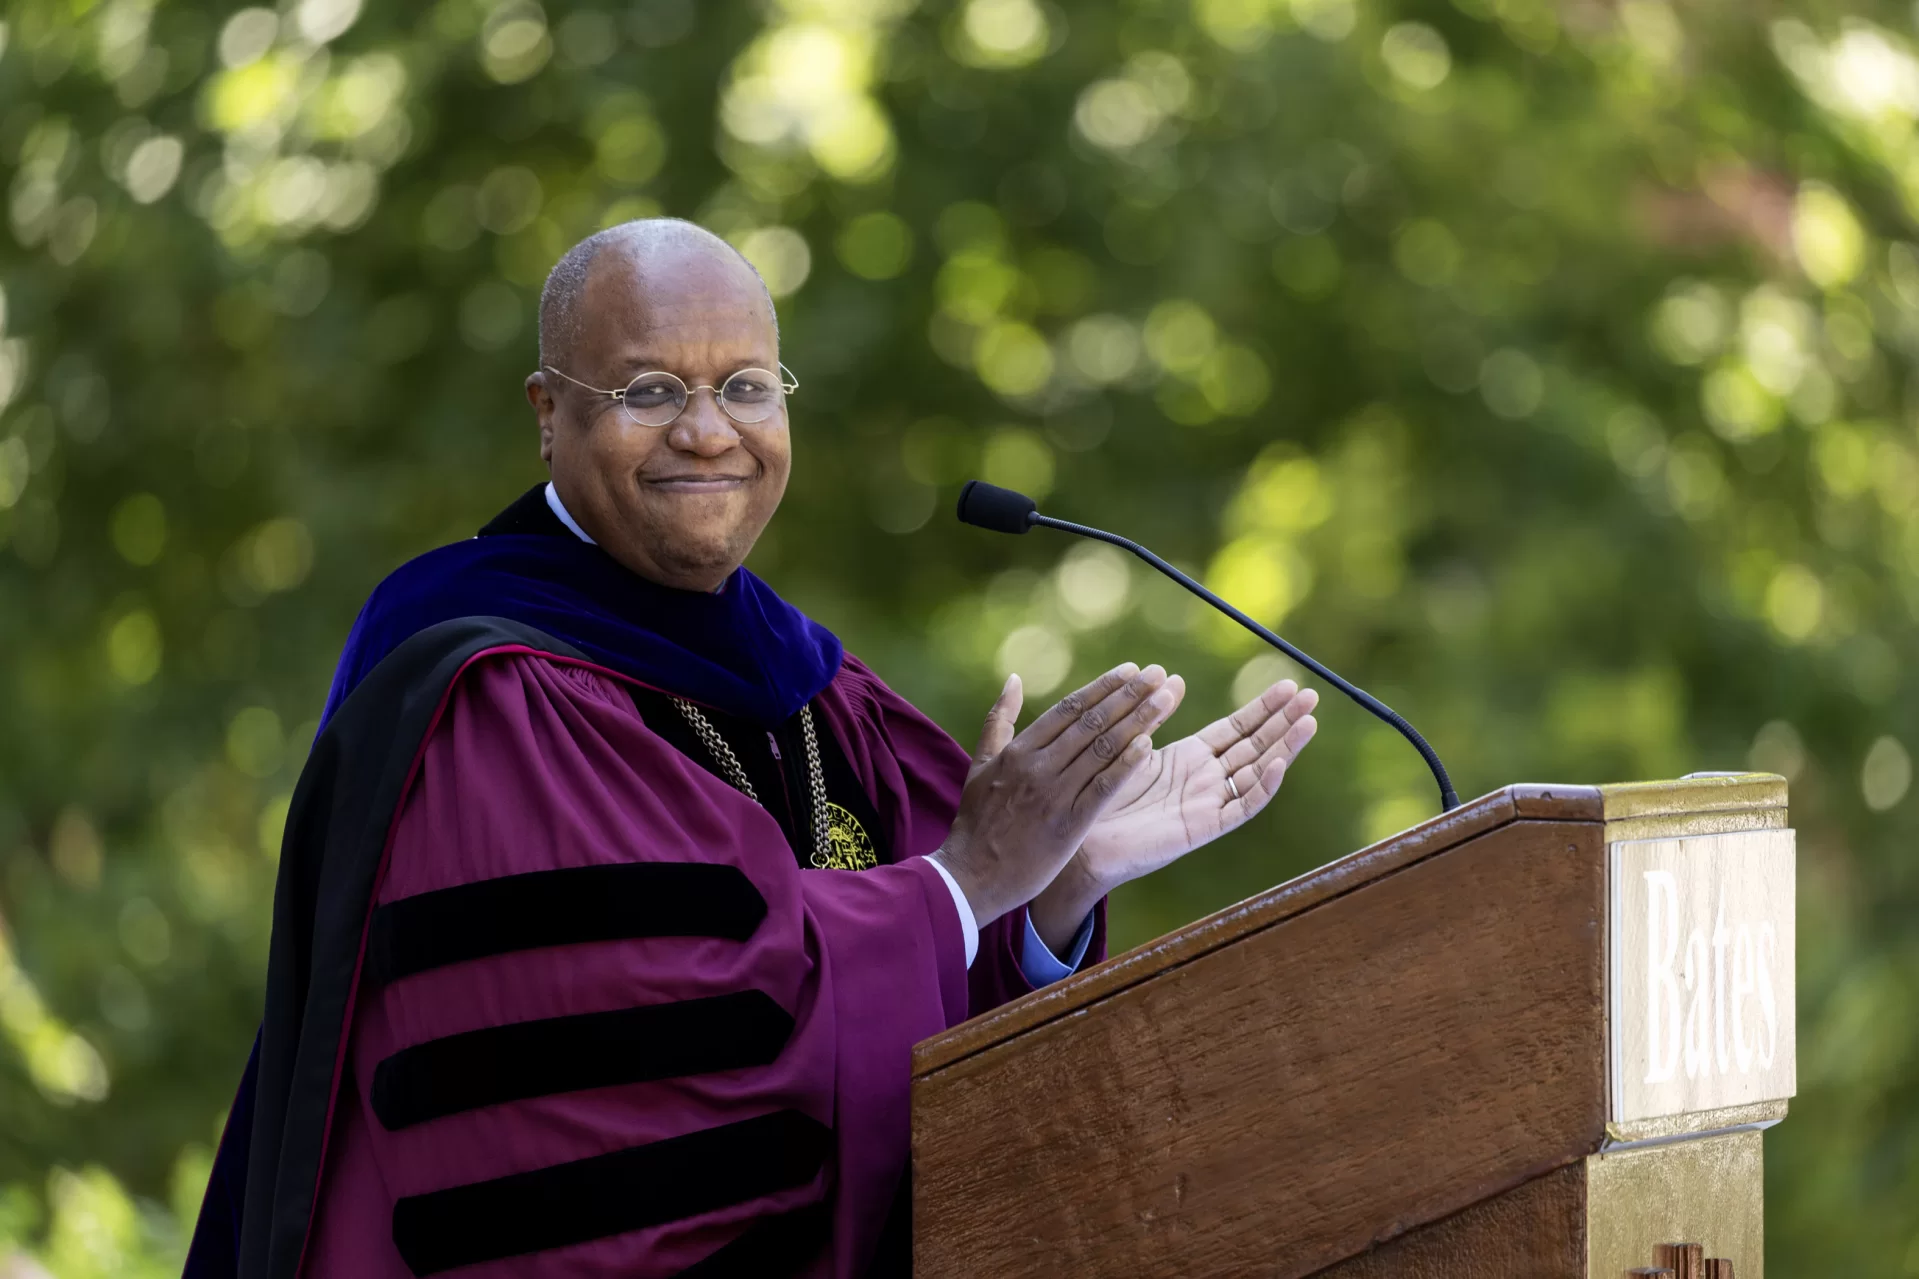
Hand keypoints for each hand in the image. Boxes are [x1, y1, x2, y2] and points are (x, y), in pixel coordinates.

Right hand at [933, 664, 1182, 927]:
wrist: (971, 877)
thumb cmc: (976, 822)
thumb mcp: (980, 764)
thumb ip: (999, 720)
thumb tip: (1014, 679)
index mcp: (1019, 750)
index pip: (1069, 709)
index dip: (1103, 687)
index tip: (1132, 670)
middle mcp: (1038, 766)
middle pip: (1091, 722)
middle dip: (1129, 695)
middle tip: (1159, 674)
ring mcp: (1053, 795)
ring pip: (1102, 749)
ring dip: (1137, 721)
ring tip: (1165, 699)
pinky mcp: (1068, 825)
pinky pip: (1102, 789)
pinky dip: (1125, 766)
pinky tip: (1149, 746)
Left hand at [1028, 680, 1318, 950]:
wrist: (1082, 838)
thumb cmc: (1100, 792)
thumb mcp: (1131, 744)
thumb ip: (1154, 715)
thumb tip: (1173, 677)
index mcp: (1191, 758)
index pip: (1238, 728)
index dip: (1264, 708)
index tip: (1289, 685)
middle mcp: (1206, 779)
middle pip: (1256, 745)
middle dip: (1284, 721)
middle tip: (1313, 694)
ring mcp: (1209, 803)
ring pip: (1258, 772)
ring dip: (1284, 747)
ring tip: (1309, 721)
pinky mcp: (1204, 827)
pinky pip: (1241, 807)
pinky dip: (1262, 786)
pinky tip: (1278, 762)